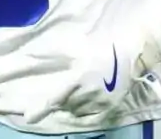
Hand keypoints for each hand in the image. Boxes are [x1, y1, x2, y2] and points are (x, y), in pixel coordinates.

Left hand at [23, 29, 160, 124]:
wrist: (133, 50)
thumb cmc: (104, 43)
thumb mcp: (78, 47)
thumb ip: (58, 55)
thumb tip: (35, 55)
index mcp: (79, 78)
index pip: (54, 98)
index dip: (40, 109)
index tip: (27, 118)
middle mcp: (88, 94)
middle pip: (66, 105)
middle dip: (61, 98)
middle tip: (67, 86)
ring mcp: (101, 102)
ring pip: (78, 111)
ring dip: (73, 104)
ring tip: (79, 89)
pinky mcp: (111, 106)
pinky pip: (92, 114)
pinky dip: (86, 108)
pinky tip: (88, 98)